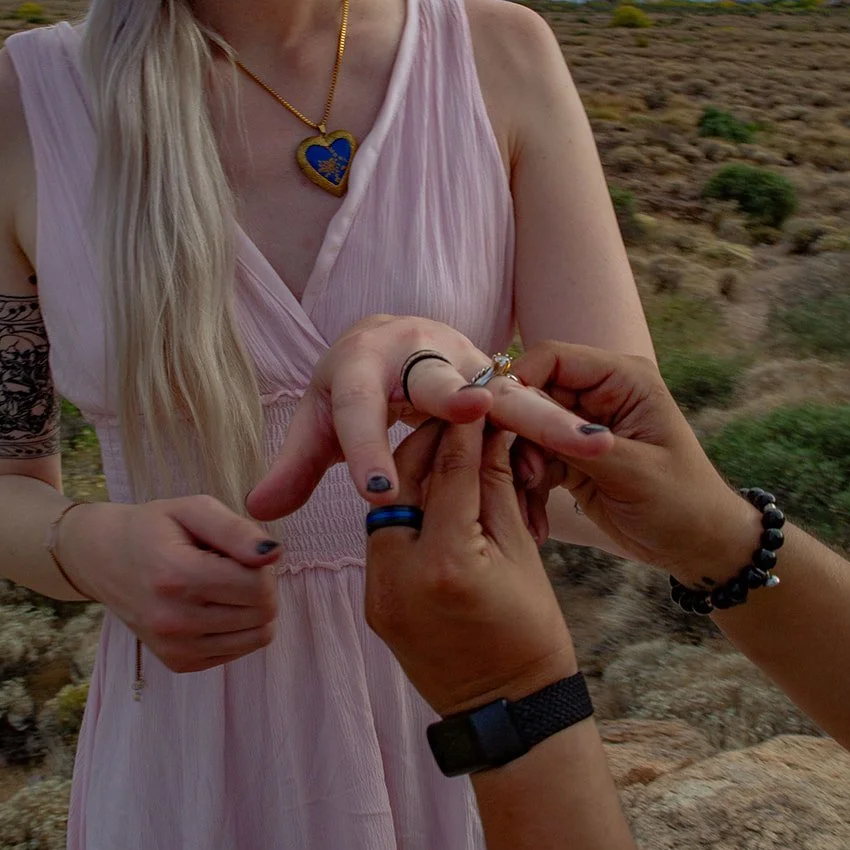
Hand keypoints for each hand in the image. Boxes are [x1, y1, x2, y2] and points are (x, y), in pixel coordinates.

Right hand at [60, 496, 280, 672]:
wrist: (104, 559)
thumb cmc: (154, 527)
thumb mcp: (193, 510)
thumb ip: (236, 530)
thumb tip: (273, 554)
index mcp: (177, 576)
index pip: (259, 586)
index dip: (262, 564)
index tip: (239, 551)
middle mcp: (173, 620)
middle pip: (263, 613)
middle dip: (260, 585)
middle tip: (231, 566)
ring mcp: (174, 648)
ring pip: (257, 637)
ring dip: (251, 609)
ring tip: (222, 586)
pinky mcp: (178, 664)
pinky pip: (237, 652)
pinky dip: (236, 629)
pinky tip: (211, 606)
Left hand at [246, 313, 611, 520]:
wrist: (399, 336)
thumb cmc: (355, 386)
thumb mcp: (322, 420)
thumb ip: (297, 466)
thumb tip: (257, 513)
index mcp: (363, 362)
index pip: (359, 408)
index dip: (366, 448)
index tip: (375, 493)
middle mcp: (418, 352)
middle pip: (438, 380)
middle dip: (458, 396)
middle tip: (478, 409)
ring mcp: (467, 360)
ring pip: (507, 391)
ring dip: (546, 418)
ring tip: (591, 445)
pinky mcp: (502, 377)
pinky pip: (530, 409)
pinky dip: (552, 440)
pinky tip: (589, 466)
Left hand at [364, 419, 578, 717]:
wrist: (506, 712)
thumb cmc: (531, 634)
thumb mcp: (521, 552)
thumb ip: (495, 486)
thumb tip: (490, 428)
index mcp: (446, 564)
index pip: (451, 473)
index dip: (466, 428)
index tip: (475, 393)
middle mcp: (399, 577)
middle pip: (405, 482)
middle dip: (429, 441)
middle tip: (454, 410)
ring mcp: (379, 595)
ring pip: (389, 508)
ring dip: (414, 473)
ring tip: (442, 443)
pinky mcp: (374, 605)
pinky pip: (385, 541)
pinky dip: (408, 511)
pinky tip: (430, 490)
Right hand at [511, 343, 760, 587]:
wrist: (699, 547)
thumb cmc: (682, 503)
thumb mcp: (632, 471)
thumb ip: (575, 441)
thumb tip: (520, 414)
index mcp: (623, 379)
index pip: (552, 358)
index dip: (519, 383)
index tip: (497, 422)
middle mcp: (599, 393)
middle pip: (531, 393)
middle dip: (518, 434)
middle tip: (522, 476)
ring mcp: (582, 426)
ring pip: (525, 430)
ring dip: (519, 466)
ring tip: (530, 500)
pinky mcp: (571, 457)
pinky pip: (531, 460)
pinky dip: (527, 487)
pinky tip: (535, 520)